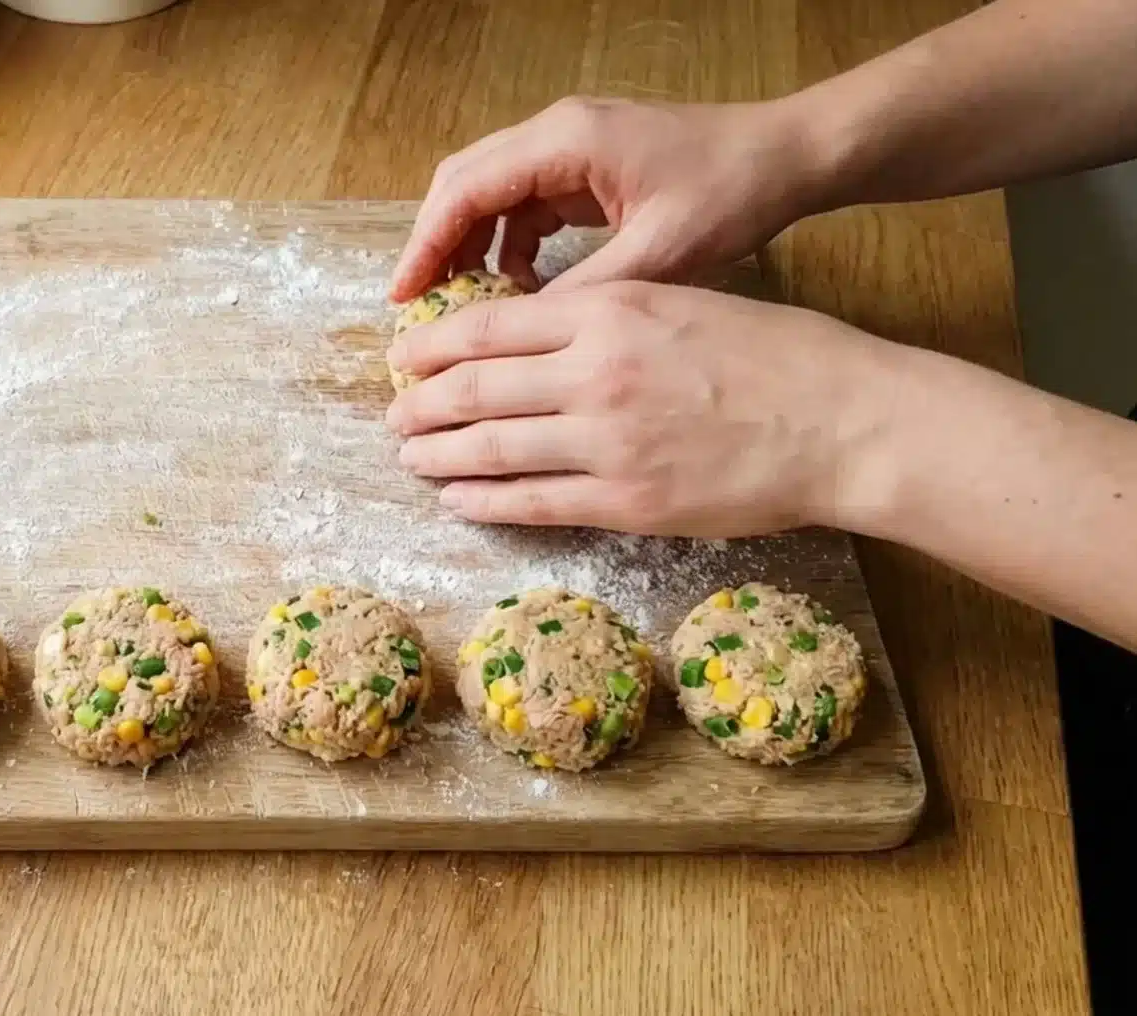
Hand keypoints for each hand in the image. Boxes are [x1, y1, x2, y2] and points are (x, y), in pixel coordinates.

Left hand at [384, 282, 907, 538]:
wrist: (843, 419)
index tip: (405, 357)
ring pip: (492, 449)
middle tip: (395, 415)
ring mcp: (608, 442)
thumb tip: (531, 335)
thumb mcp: (679, 299)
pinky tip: (457, 499)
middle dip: (421, 405)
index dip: (432, 346)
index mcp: (608, 311)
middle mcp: (596, 373)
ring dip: (439, 455)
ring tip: (410, 457)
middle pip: (474, 390)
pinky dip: (484, 501)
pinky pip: (533, 503)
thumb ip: (603, 316)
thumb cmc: (775, 352)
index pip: (487, 328)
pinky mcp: (627, 501)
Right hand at [388, 97, 830, 301]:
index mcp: (566, 142)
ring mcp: (569, 149)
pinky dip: (510, 247)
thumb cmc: (733, 193)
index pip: (466, 190)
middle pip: (465, 186)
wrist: (788, 158)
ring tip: (464, 312)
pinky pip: (525, 206)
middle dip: (437, 247)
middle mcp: (557, 134)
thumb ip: (582, 292)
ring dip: (471, 250)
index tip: (404, 297)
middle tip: (419, 310)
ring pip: (490, 196)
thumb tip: (518, 337)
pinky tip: (521, 292)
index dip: (427, 246)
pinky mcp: (586, 168)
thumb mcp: (658, 256)